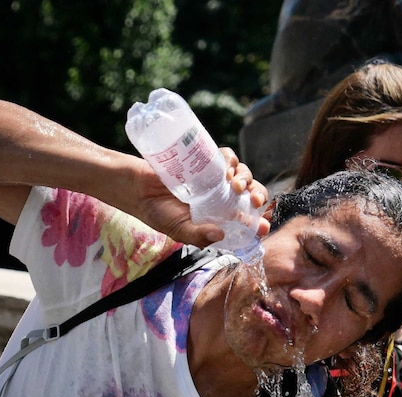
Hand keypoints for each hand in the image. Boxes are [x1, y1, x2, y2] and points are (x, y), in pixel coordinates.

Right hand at [132, 147, 269, 246]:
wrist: (138, 189)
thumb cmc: (158, 213)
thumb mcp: (178, 229)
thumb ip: (197, 235)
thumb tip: (219, 236)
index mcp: (219, 216)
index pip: (246, 217)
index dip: (258, 220)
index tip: (263, 226)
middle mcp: (221, 196)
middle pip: (251, 192)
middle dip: (258, 195)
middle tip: (254, 200)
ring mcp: (215, 177)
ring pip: (242, 173)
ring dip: (246, 178)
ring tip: (235, 185)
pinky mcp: (206, 160)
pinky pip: (226, 156)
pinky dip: (230, 161)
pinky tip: (225, 169)